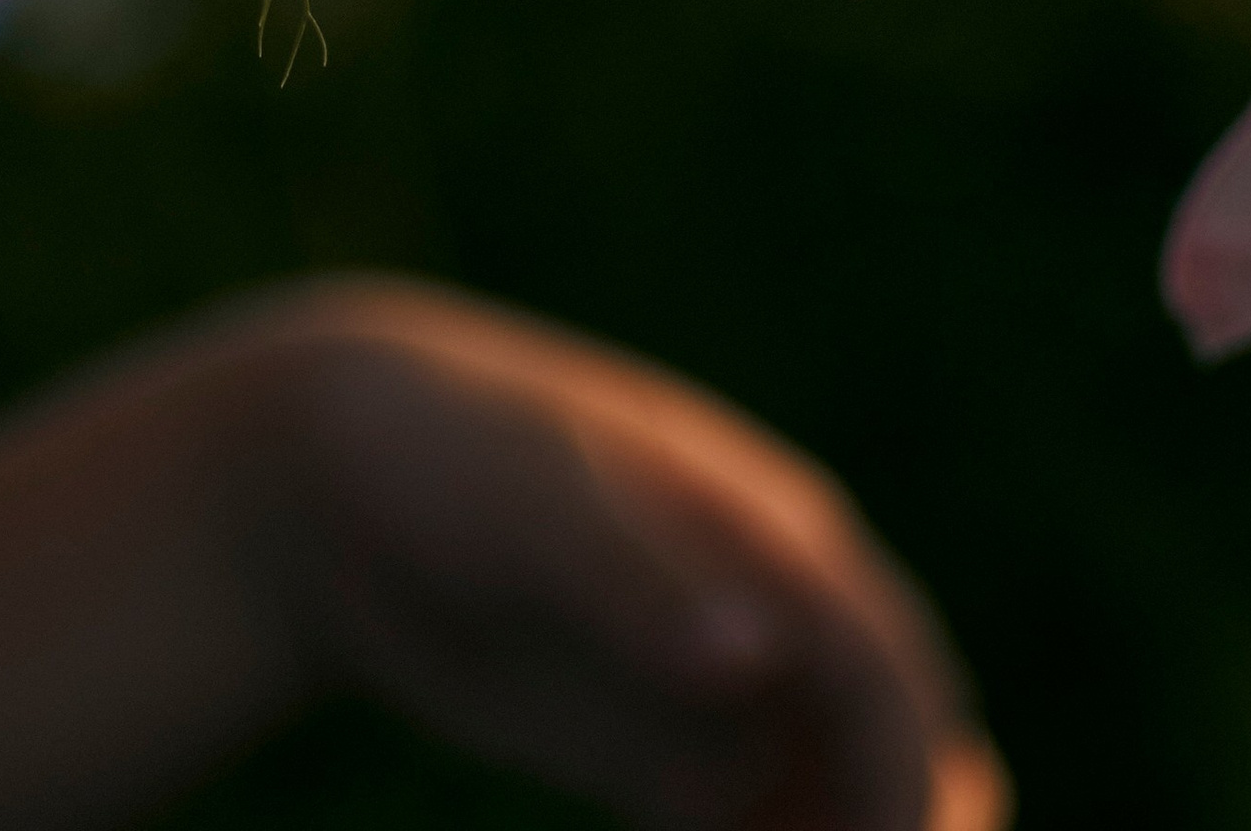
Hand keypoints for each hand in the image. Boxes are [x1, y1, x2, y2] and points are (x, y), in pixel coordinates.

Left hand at [260, 281, 1003, 830]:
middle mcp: (772, 608)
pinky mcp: (665, 752)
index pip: (883, 664)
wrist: (338, 476)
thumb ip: (633, 580)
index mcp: (769, 530)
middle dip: (912, 825)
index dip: (908, 770)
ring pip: (839, 797)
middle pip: (894, 738)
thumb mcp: (532, 507)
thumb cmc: (445, 456)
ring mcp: (723, 684)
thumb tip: (753, 657)